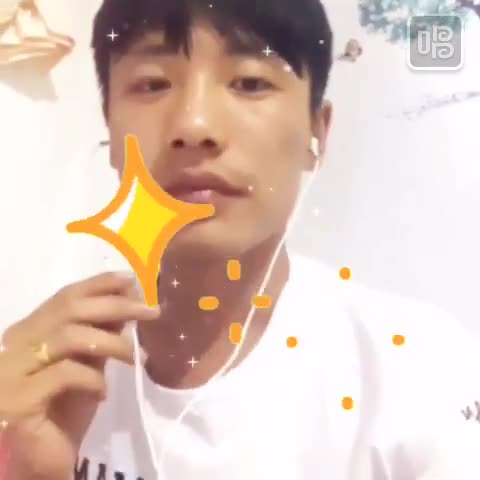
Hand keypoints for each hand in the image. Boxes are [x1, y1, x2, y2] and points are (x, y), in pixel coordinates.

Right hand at [0, 272, 158, 479]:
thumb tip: (130, 304)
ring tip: (137, 358)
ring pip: (68, 337)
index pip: (66, 297)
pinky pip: (65, 374)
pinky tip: (104, 393)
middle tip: (150, 311)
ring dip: (112, 343)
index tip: (132, 279)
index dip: (100, 284)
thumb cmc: (65, 411)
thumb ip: (100, 336)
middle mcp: (15, 344)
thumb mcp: (87, 366)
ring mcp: (11, 371)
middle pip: (69, 310)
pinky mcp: (18, 400)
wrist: (40, 462)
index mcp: (29, 331)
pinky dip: (93, 379)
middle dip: (116, 305)